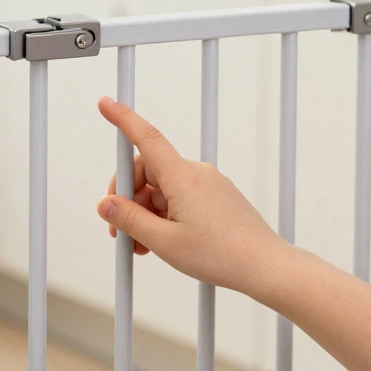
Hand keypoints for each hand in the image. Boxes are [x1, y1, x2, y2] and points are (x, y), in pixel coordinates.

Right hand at [96, 97, 289, 294]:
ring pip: (162, 190)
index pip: (146, 138)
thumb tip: (106, 205)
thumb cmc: (220, 255)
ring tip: (141, 246)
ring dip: (145, 214)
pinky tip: (161, 242)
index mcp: (183, 177)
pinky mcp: (216, 198)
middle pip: (147, 172)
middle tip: (119, 231)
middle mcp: (196, 174)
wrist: (265, 267)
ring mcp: (208, 185)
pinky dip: (164, 216)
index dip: (123, 119)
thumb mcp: (164, 242)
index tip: (104, 103)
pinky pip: (180, 199)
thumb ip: (130, 221)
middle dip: (128, 198)